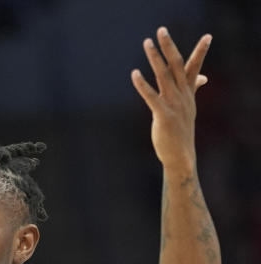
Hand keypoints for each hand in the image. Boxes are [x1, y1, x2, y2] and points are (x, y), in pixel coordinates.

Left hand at [131, 27, 210, 171]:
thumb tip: (203, 77)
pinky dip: (142, 84)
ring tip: (146, 43)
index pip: (195, 67)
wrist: (181, 155)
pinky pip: (151, 96)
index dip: (201, 52)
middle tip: (161, 30)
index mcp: (189, 93)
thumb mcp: (189, 107)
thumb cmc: (181, 131)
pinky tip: (134, 73)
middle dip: (169, 47)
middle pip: (177, 65)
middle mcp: (183, 96)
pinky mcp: (163, 115)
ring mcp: (174, 105)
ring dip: (155, 58)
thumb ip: (193, 89)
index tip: (208, 36)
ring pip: (164, 76)